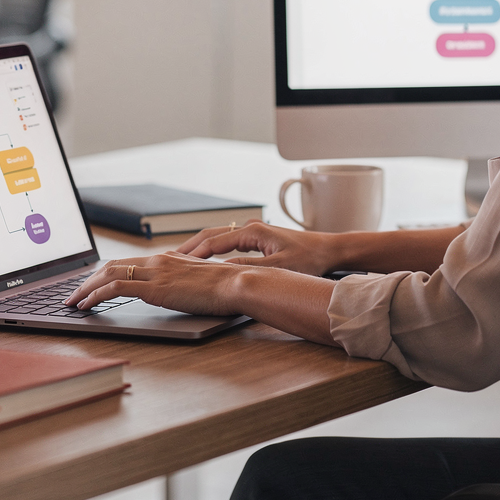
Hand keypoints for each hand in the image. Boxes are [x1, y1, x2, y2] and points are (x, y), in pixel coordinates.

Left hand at [66, 250, 246, 315]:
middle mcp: (156, 261)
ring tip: (73, 302)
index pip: (126, 263)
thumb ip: (182, 283)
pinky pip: (115, 289)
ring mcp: (154, 272)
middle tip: (74, 295)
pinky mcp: (154, 287)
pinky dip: (95, 296)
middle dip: (88, 281)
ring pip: (107, 275)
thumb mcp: (198, 282)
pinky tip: (87, 306)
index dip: (104, 274)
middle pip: (111, 266)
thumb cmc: (225, 287)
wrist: (236, 284)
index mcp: (166, 259)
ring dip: (85, 289)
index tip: (91, 285)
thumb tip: (173, 292)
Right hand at [174, 220, 340, 275]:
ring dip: (200, 248)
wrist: (330, 250)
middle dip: (190, 247)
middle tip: (169, 261)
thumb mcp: (279, 267)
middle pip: (212, 235)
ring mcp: (254, 232)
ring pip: (218, 237)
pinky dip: (213, 250)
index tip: (177, 263)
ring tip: (181, 261)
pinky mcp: (258, 239)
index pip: (215, 241)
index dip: (195, 253)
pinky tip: (206, 261)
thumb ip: (251, 268)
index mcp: (254, 231)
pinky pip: (228, 243)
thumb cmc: (310, 258)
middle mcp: (251, 228)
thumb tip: (223, 271)